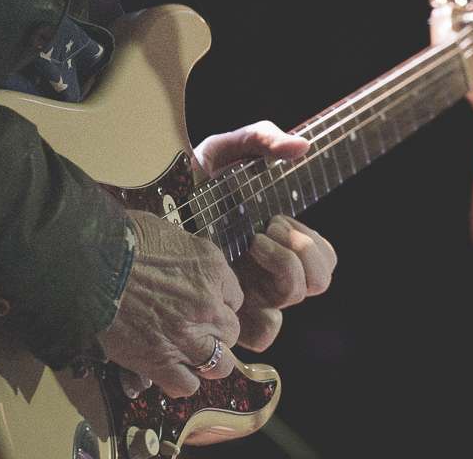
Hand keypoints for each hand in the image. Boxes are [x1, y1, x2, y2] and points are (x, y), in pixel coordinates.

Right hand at [97, 209, 244, 397]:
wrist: (89, 265)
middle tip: (195, 330)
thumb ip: (189, 256)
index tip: (203, 305)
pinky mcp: (159, 360)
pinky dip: (182, 381)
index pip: (235, 297)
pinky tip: (170, 369)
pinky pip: (187, 385)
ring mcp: (186, 336)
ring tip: (189, 356)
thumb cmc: (122, 242)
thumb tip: (186, 265)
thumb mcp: (170, 234)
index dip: (218, 303)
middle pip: (232, 332)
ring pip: (220, 365)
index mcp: (212, 268)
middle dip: (216, 332)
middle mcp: (207, 304)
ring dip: (207, 361)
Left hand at [195, 122, 337, 351]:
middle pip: (317, 283)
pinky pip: (260, 335)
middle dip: (300, 251)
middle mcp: (267, 274)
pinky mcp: (224, 312)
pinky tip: (234, 282)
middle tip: (267, 227)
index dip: (312, 245)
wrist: (149, 200)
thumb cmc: (190, 179)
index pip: (324, 260)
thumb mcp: (228, 150)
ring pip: (295, 303)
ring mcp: (247, 295)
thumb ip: (264, 138)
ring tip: (253, 243)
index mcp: (278, 244)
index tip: (279, 218)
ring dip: (284, 271)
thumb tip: (302, 146)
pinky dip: (258, 317)